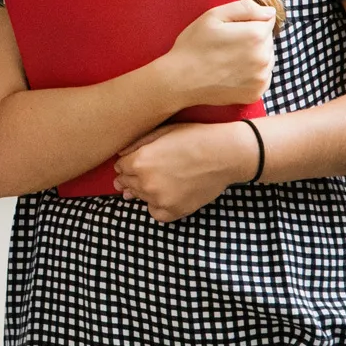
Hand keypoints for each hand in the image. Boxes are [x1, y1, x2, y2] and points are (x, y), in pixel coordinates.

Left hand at [114, 121, 254, 222]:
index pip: (119, 168)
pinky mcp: (176, 210)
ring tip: (158, 181)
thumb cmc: (194, 137)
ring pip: (140, 198)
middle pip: (127, 183)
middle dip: (131, 177)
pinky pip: (156, 214)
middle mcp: (146, 182)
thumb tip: (120, 155)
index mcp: (139, 161)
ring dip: (144, 190)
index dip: (126, 164)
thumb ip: (136, 144)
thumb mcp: (161, 132)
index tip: (133, 163)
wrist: (225, 154)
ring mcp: (160, 199)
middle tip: (145, 173)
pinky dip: (157, 207)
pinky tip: (164, 197)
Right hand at [159, 0, 274, 107]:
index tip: (230, 29)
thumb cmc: (193, 45)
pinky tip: (232, 72)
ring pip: (266, 58)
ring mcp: (261, 77)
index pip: (267, 20)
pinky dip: (251, 73)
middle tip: (226, 44)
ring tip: (228, 59)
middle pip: (267, 39)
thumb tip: (270, 11)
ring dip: (253, 56)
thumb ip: (245, 8)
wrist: (179, 80)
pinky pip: (261, 76)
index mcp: (255, 35)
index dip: (248, 21)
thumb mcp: (212, 16)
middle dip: (252, 38)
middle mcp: (264, 57)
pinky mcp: (256, 92)